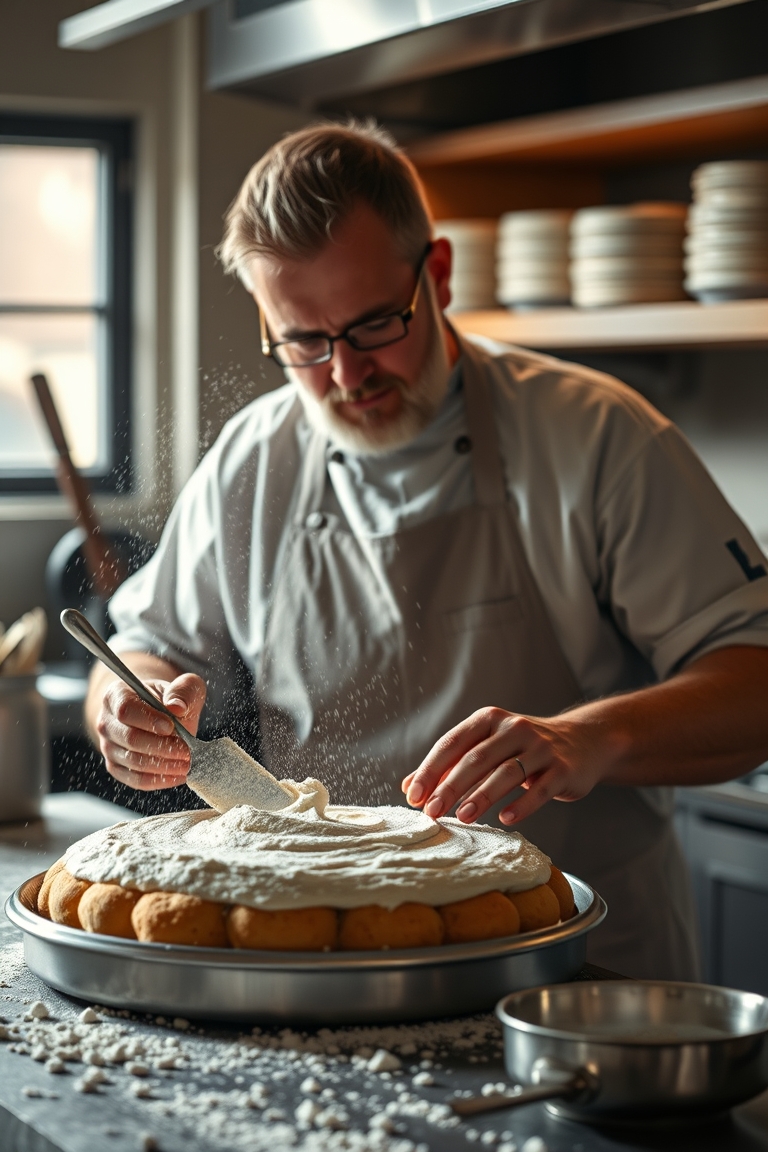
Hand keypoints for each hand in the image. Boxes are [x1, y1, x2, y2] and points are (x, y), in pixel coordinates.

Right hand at [95, 674, 206, 790]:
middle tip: (187, 751)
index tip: (171, 727)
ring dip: (163, 765)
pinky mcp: (116, 767)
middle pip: (130, 738)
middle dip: (161, 747)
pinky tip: (178, 775)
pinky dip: (159, 780)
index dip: (149, 720)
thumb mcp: (183, 686)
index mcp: (117, 695)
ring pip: (133, 761)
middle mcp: (106, 722)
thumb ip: (184, 691)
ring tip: (187, 764)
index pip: (126, 709)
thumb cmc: (170, 700)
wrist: (158, 716)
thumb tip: (177, 707)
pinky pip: (135, 780)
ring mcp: (108, 747)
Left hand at [401, 707, 603, 824]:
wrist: (583, 741)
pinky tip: (505, 818)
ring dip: (482, 796)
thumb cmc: (523, 748)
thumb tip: (408, 788)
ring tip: (463, 817)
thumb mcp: (487, 747)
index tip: (414, 796)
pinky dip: (522, 804)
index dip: (430, 770)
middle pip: (476, 758)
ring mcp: (541, 747)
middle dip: (450, 786)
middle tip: (432, 812)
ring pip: (506, 773)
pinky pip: (540, 788)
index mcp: (489, 720)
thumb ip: (450, 765)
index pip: (452, 743)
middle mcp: (514, 728)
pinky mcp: (562, 769)